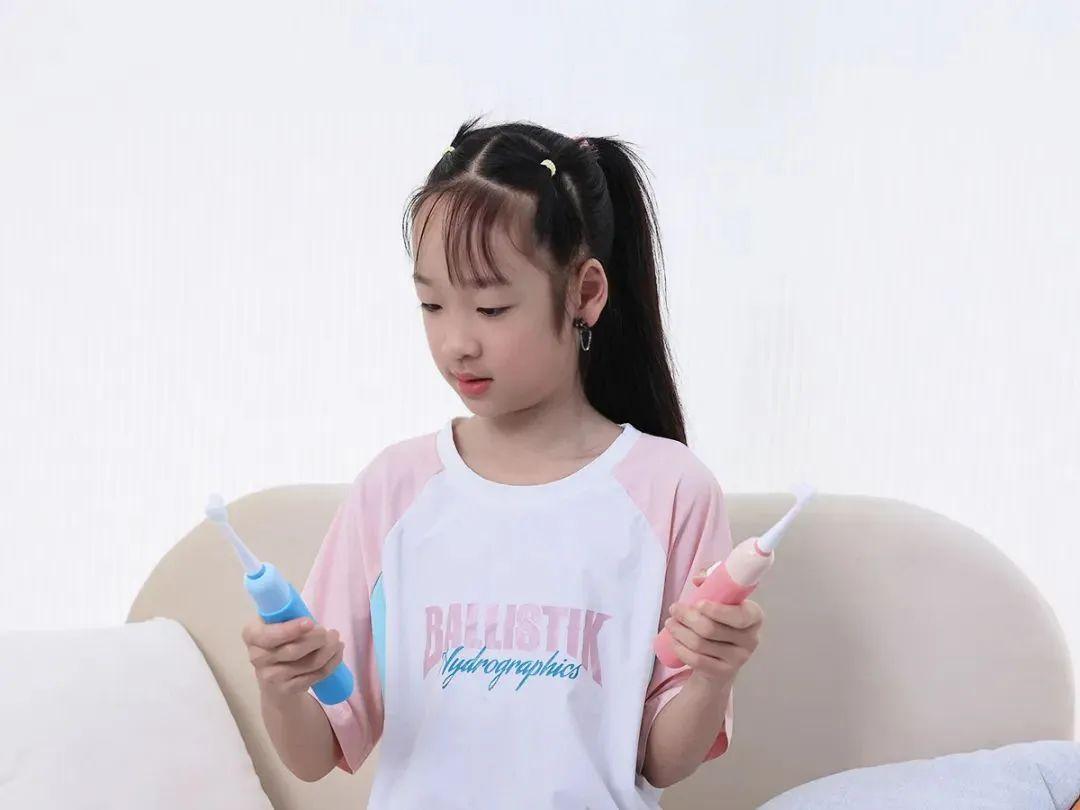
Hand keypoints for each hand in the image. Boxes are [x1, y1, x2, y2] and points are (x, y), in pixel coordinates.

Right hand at [241, 616, 344, 705]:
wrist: (276, 674)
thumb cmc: (282, 639)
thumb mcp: (279, 622)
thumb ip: (290, 616)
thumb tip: (312, 622)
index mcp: (252, 634)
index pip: (267, 635)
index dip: (290, 630)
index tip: (310, 622)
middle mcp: (257, 657)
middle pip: (293, 650)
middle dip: (318, 640)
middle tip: (332, 632)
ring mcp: (270, 677)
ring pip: (308, 664)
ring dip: (329, 651)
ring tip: (337, 641)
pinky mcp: (286, 690)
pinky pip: (314, 676)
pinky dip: (330, 664)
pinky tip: (336, 654)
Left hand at [662, 567, 763, 685]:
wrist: (723, 658)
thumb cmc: (721, 621)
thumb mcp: (722, 600)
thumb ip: (713, 582)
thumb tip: (699, 579)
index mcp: (754, 617)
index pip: (740, 616)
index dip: (718, 610)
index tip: (698, 603)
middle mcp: (751, 640)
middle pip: (712, 629)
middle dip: (687, 617)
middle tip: (674, 609)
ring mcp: (738, 659)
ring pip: (700, 644)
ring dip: (679, 631)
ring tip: (670, 622)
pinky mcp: (723, 673)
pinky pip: (696, 661)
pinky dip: (681, 649)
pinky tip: (674, 640)